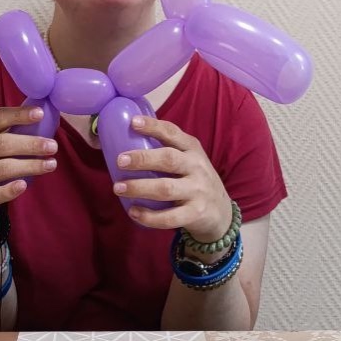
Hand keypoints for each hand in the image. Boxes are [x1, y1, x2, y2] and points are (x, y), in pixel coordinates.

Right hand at [0, 105, 56, 236]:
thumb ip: (12, 129)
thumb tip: (43, 115)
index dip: (19, 115)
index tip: (40, 113)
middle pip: (2, 144)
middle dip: (30, 144)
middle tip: (53, 146)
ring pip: (2, 168)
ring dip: (29, 166)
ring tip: (51, 164)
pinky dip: (9, 190)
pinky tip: (24, 185)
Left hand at [113, 115, 231, 241]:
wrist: (221, 212)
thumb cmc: (195, 179)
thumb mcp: (189, 159)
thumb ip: (167, 150)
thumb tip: (128, 140)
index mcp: (192, 149)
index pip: (172, 133)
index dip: (153, 126)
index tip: (133, 123)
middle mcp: (196, 167)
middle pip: (169, 159)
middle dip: (143, 159)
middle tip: (120, 161)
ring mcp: (197, 191)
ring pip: (166, 188)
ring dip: (139, 188)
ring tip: (118, 187)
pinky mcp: (195, 214)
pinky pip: (169, 217)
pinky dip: (149, 216)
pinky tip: (133, 212)